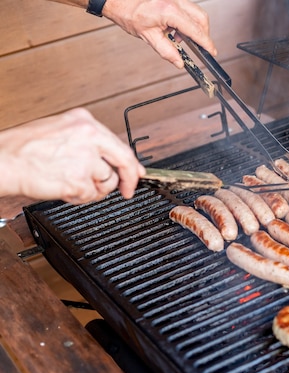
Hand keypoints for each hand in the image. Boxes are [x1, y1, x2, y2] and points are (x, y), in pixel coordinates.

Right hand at [0, 108, 145, 203]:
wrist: (1, 161)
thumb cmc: (23, 149)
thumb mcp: (59, 131)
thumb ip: (88, 143)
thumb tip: (111, 159)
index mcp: (84, 122)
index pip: (119, 143)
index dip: (131, 162)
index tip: (137, 172)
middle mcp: (89, 137)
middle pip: (124, 161)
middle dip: (129, 179)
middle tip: (128, 190)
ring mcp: (85, 159)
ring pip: (106, 181)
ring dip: (93, 188)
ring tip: (71, 182)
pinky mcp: (79, 180)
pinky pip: (91, 195)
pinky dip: (80, 197)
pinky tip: (64, 189)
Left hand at [103, 0, 216, 67]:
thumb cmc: (128, 13)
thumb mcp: (148, 36)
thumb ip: (167, 51)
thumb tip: (179, 62)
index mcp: (169, 10)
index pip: (195, 29)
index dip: (206, 42)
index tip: (212, 51)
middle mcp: (175, 0)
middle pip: (201, 18)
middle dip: (203, 34)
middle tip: (199, 47)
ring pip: (197, 12)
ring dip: (195, 27)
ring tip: (179, 37)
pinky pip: (188, 8)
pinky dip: (187, 20)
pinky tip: (175, 28)